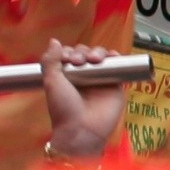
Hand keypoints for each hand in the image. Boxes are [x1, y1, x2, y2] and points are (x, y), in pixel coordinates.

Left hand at [40, 42, 127, 162]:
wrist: (82, 129)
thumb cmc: (64, 108)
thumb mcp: (51, 81)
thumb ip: (50, 60)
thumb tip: (54, 41)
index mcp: (67, 75)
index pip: (71, 54)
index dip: (71, 52)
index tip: (69, 60)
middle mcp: (84, 76)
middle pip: (87, 53)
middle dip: (84, 52)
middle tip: (80, 62)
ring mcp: (101, 80)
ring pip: (103, 57)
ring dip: (99, 52)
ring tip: (96, 59)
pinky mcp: (116, 86)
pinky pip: (120, 68)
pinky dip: (118, 58)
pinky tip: (115, 56)